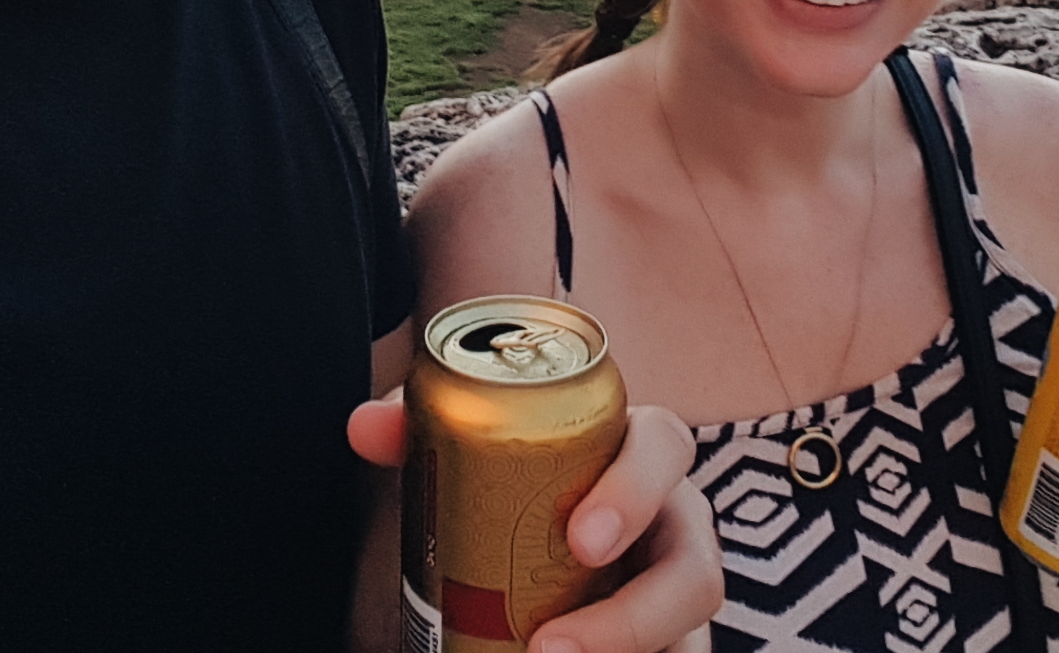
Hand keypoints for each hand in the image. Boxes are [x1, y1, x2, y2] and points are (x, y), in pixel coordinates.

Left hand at [348, 396, 721, 651]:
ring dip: (633, 651)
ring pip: (692, 635)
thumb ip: (419, 429)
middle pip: (695, 569)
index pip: (664, 447)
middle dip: (637, 614)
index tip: (581, 539)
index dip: (635, 491)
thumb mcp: (470, 451)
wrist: (529, 532)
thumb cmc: (514, 480)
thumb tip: (363, 429)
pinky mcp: (667, 642)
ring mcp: (676, 595)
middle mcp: (675, 524)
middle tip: (549, 644)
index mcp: (638, 452)